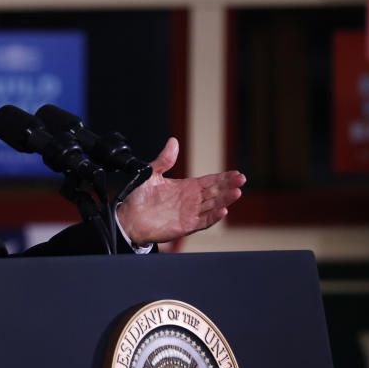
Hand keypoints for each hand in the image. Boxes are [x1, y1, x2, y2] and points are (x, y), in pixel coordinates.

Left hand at [117, 137, 245, 245]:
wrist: (127, 217)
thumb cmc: (139, 198)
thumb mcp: (152, 173)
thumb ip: (165, 159)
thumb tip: (173, 141)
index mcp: (186, 187)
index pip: (210, 181)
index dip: (223, 177)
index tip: (236, 173)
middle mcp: (191, 200)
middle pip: (215, 192)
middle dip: (229, 186)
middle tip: (241, 179)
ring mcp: (189, 213)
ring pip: (212, 206)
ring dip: (225, 200)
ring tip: (236, 192)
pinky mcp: (185, 226)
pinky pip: (203, 222)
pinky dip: (213, 217)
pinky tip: (223, 210)